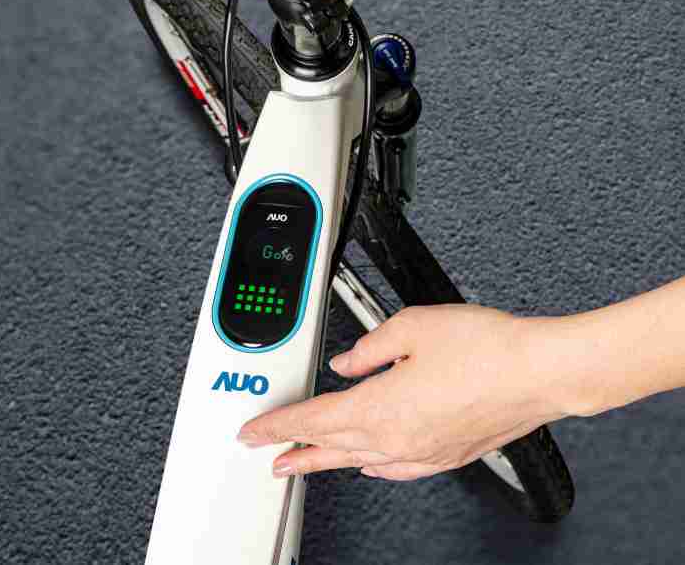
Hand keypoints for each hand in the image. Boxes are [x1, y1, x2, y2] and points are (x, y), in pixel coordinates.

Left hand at [237, 304, 568, 481]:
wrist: (538, 372)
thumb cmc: (486, 348)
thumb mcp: (412, 325)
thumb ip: (370, 345)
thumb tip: (347, 359)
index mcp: (382, 407)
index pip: (314, 421)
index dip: (279, 425)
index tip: (255, 430)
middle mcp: (399, 439)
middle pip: (332, 449)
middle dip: (296, 451)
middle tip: (269, 456)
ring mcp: (425, 452)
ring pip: (361, 461)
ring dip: (329, 461)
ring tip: (308, 462)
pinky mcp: (449, 455)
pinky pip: (397, 468)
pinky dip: (373, 466)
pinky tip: (371, 464)